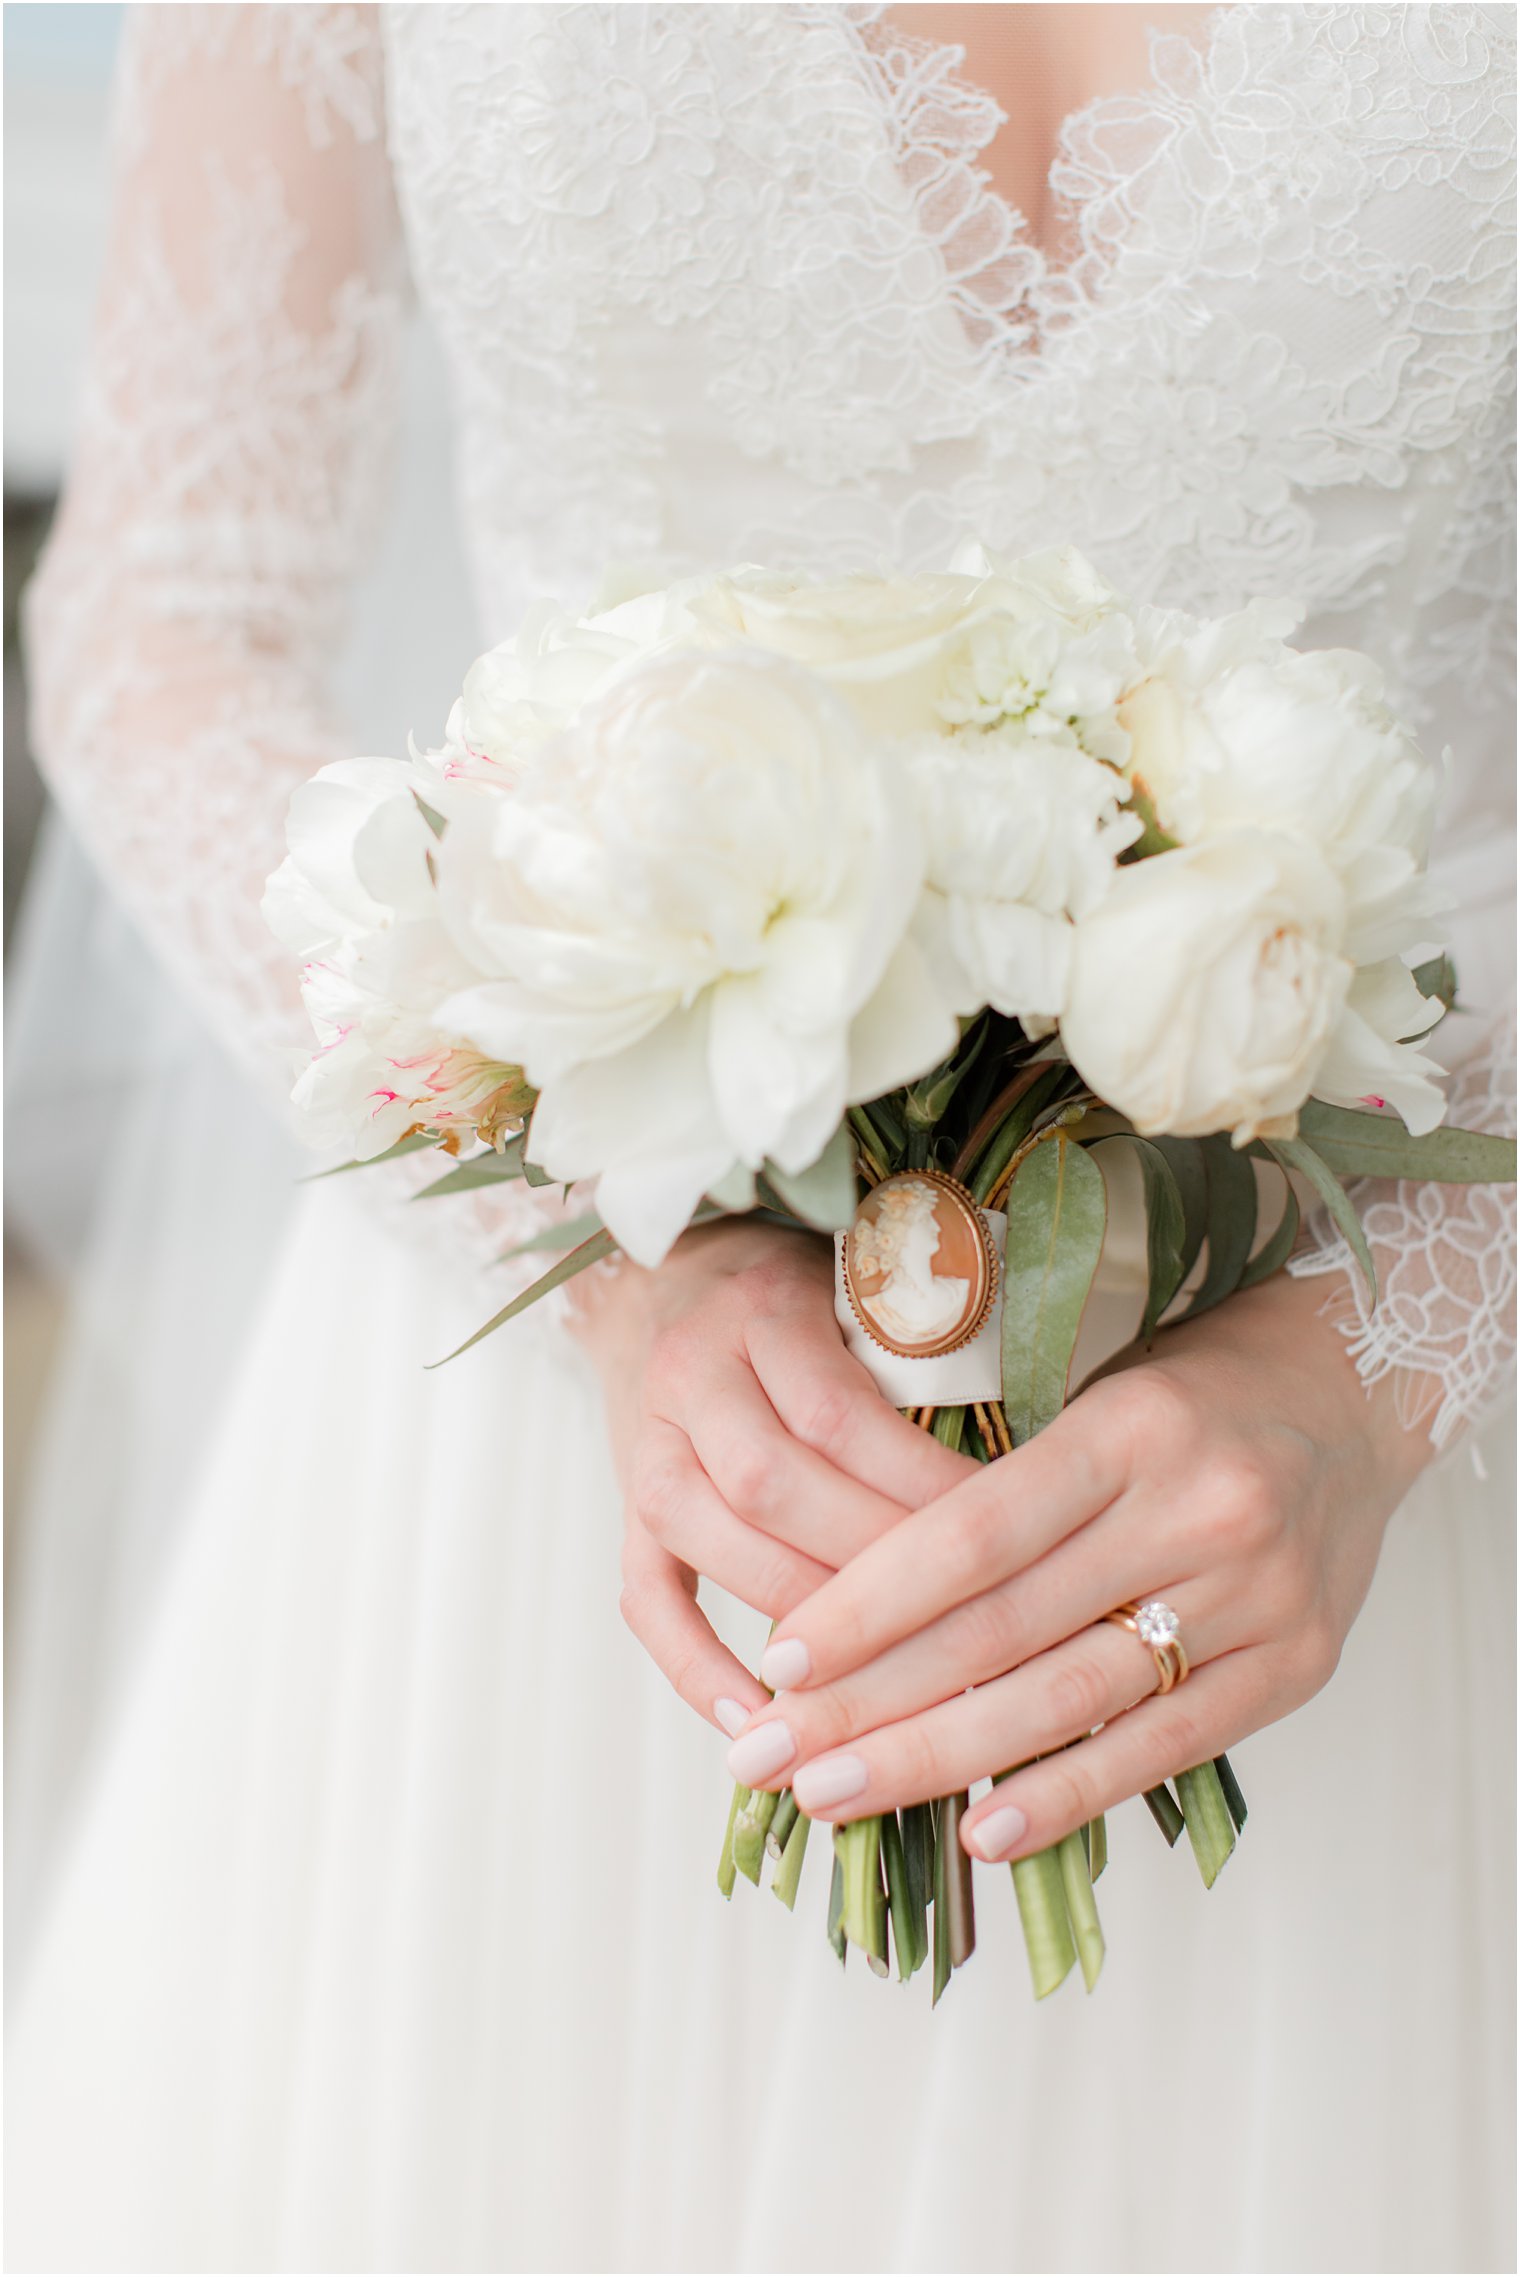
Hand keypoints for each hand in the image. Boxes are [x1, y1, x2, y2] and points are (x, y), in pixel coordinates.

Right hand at [569, 1217, 974, 1736]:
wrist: (687, 1280)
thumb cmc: (816, 1302)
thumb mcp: (870, 1305)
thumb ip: (923, 1376)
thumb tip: (1022, 1504)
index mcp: (763, 1311)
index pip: (838, 1415)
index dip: (918, 1488)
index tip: (1001, 1544)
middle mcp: (691, 1373)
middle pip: (770, 1484)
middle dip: (867, 1565)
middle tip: (955, 1620)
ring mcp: (648, 1442)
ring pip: (705, 1536)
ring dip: (797, 1613)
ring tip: (880, 1672)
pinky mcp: (627, 1507)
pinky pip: (645, 1597)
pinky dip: (695, 1666)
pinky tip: (760, 1717)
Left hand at [722, 1271, 1433, 1858]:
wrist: (1356, 1391)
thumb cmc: (1190, 1393)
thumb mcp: (1095, 1398)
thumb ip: (1003, 1493)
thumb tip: (856, 1608)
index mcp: (1130, 1430)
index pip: (973, 1532)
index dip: (869, 1603)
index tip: (778, 1661)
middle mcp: (1198, 1511)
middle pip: (1005, 1629)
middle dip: (872, 1703)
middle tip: (771, 1758)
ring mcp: (1257, 1596)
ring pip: (1070, 1698)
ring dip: (939, 1760)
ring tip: (836, 1796)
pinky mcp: (1296, 1665)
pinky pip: (1165, 1746)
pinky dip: (1067, 1794)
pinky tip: (982, 1832)